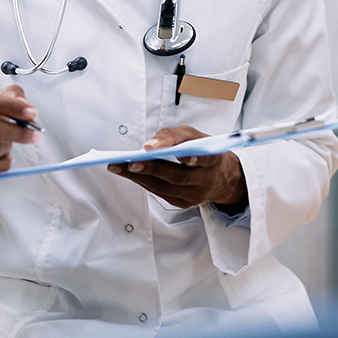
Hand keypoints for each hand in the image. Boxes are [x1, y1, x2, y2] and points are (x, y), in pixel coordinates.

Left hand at [107, 125, 247, 211]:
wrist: (220, 175)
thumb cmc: (201, 149)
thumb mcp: (191, 134)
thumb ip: (172, 136)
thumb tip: (149, 146)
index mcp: (212, 158)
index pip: (201, 157)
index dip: (185, 154)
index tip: (166, 150)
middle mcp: (205, 180)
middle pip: (177, 176)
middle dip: (150, 168)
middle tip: (129, 162)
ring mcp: (195, 195)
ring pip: (164, 187)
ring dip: (138, 176)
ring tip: (118, 166)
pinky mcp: (184, 203)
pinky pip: (160, 193)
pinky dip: (143, 182)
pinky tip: (128, 173)